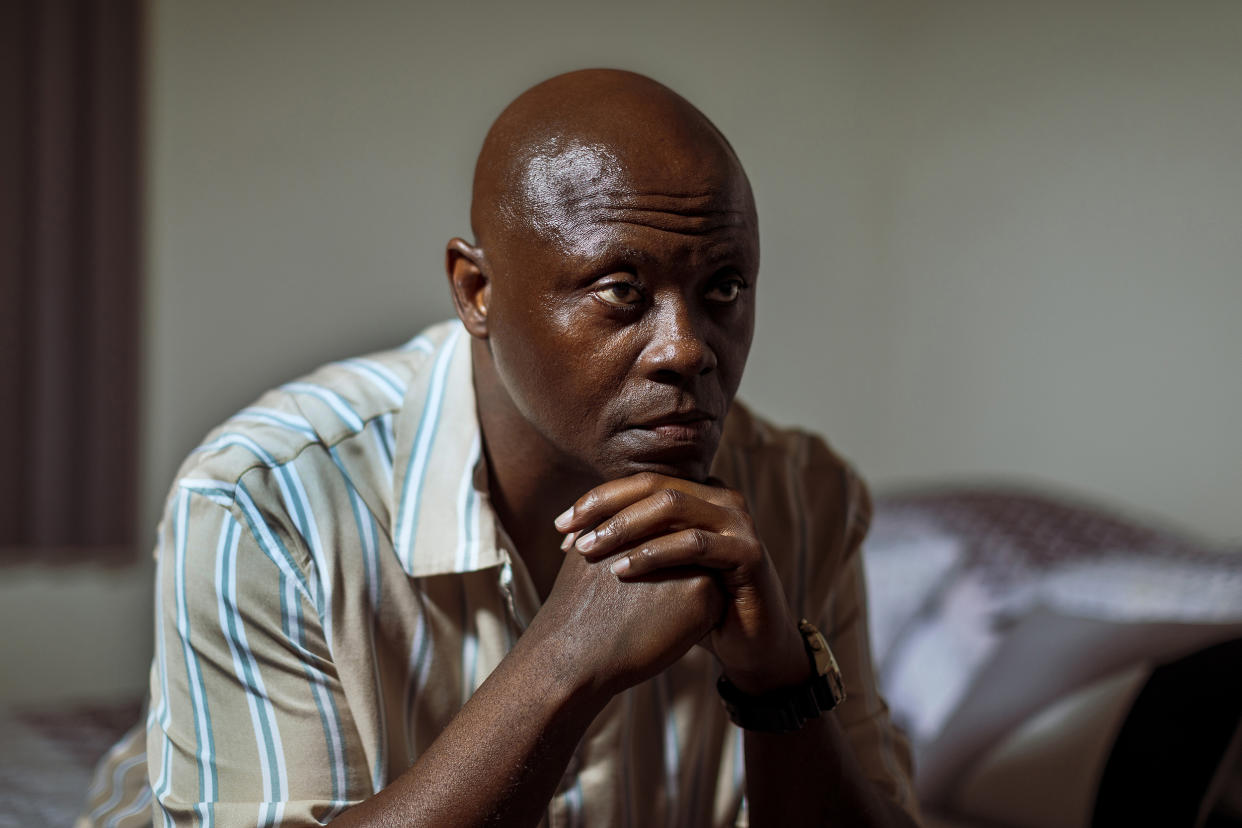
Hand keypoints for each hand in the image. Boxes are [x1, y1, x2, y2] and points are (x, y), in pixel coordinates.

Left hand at [555, 472, 810, 694]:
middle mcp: (722, 498)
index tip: (560, 525)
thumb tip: (571, 529)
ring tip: (588, 550)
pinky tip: (622, 571)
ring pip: (673, 507)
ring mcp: (739, 522)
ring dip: (624, 527)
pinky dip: (654, 554)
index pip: (642, 483)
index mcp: (701, 494)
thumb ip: (632, 540)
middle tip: (568, 533)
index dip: (598, 498)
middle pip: (655, 486)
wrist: (749, 643)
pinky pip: (695, 544)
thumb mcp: (661, 566)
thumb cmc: (696, 604)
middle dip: (605, 507)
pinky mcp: (749, 553)